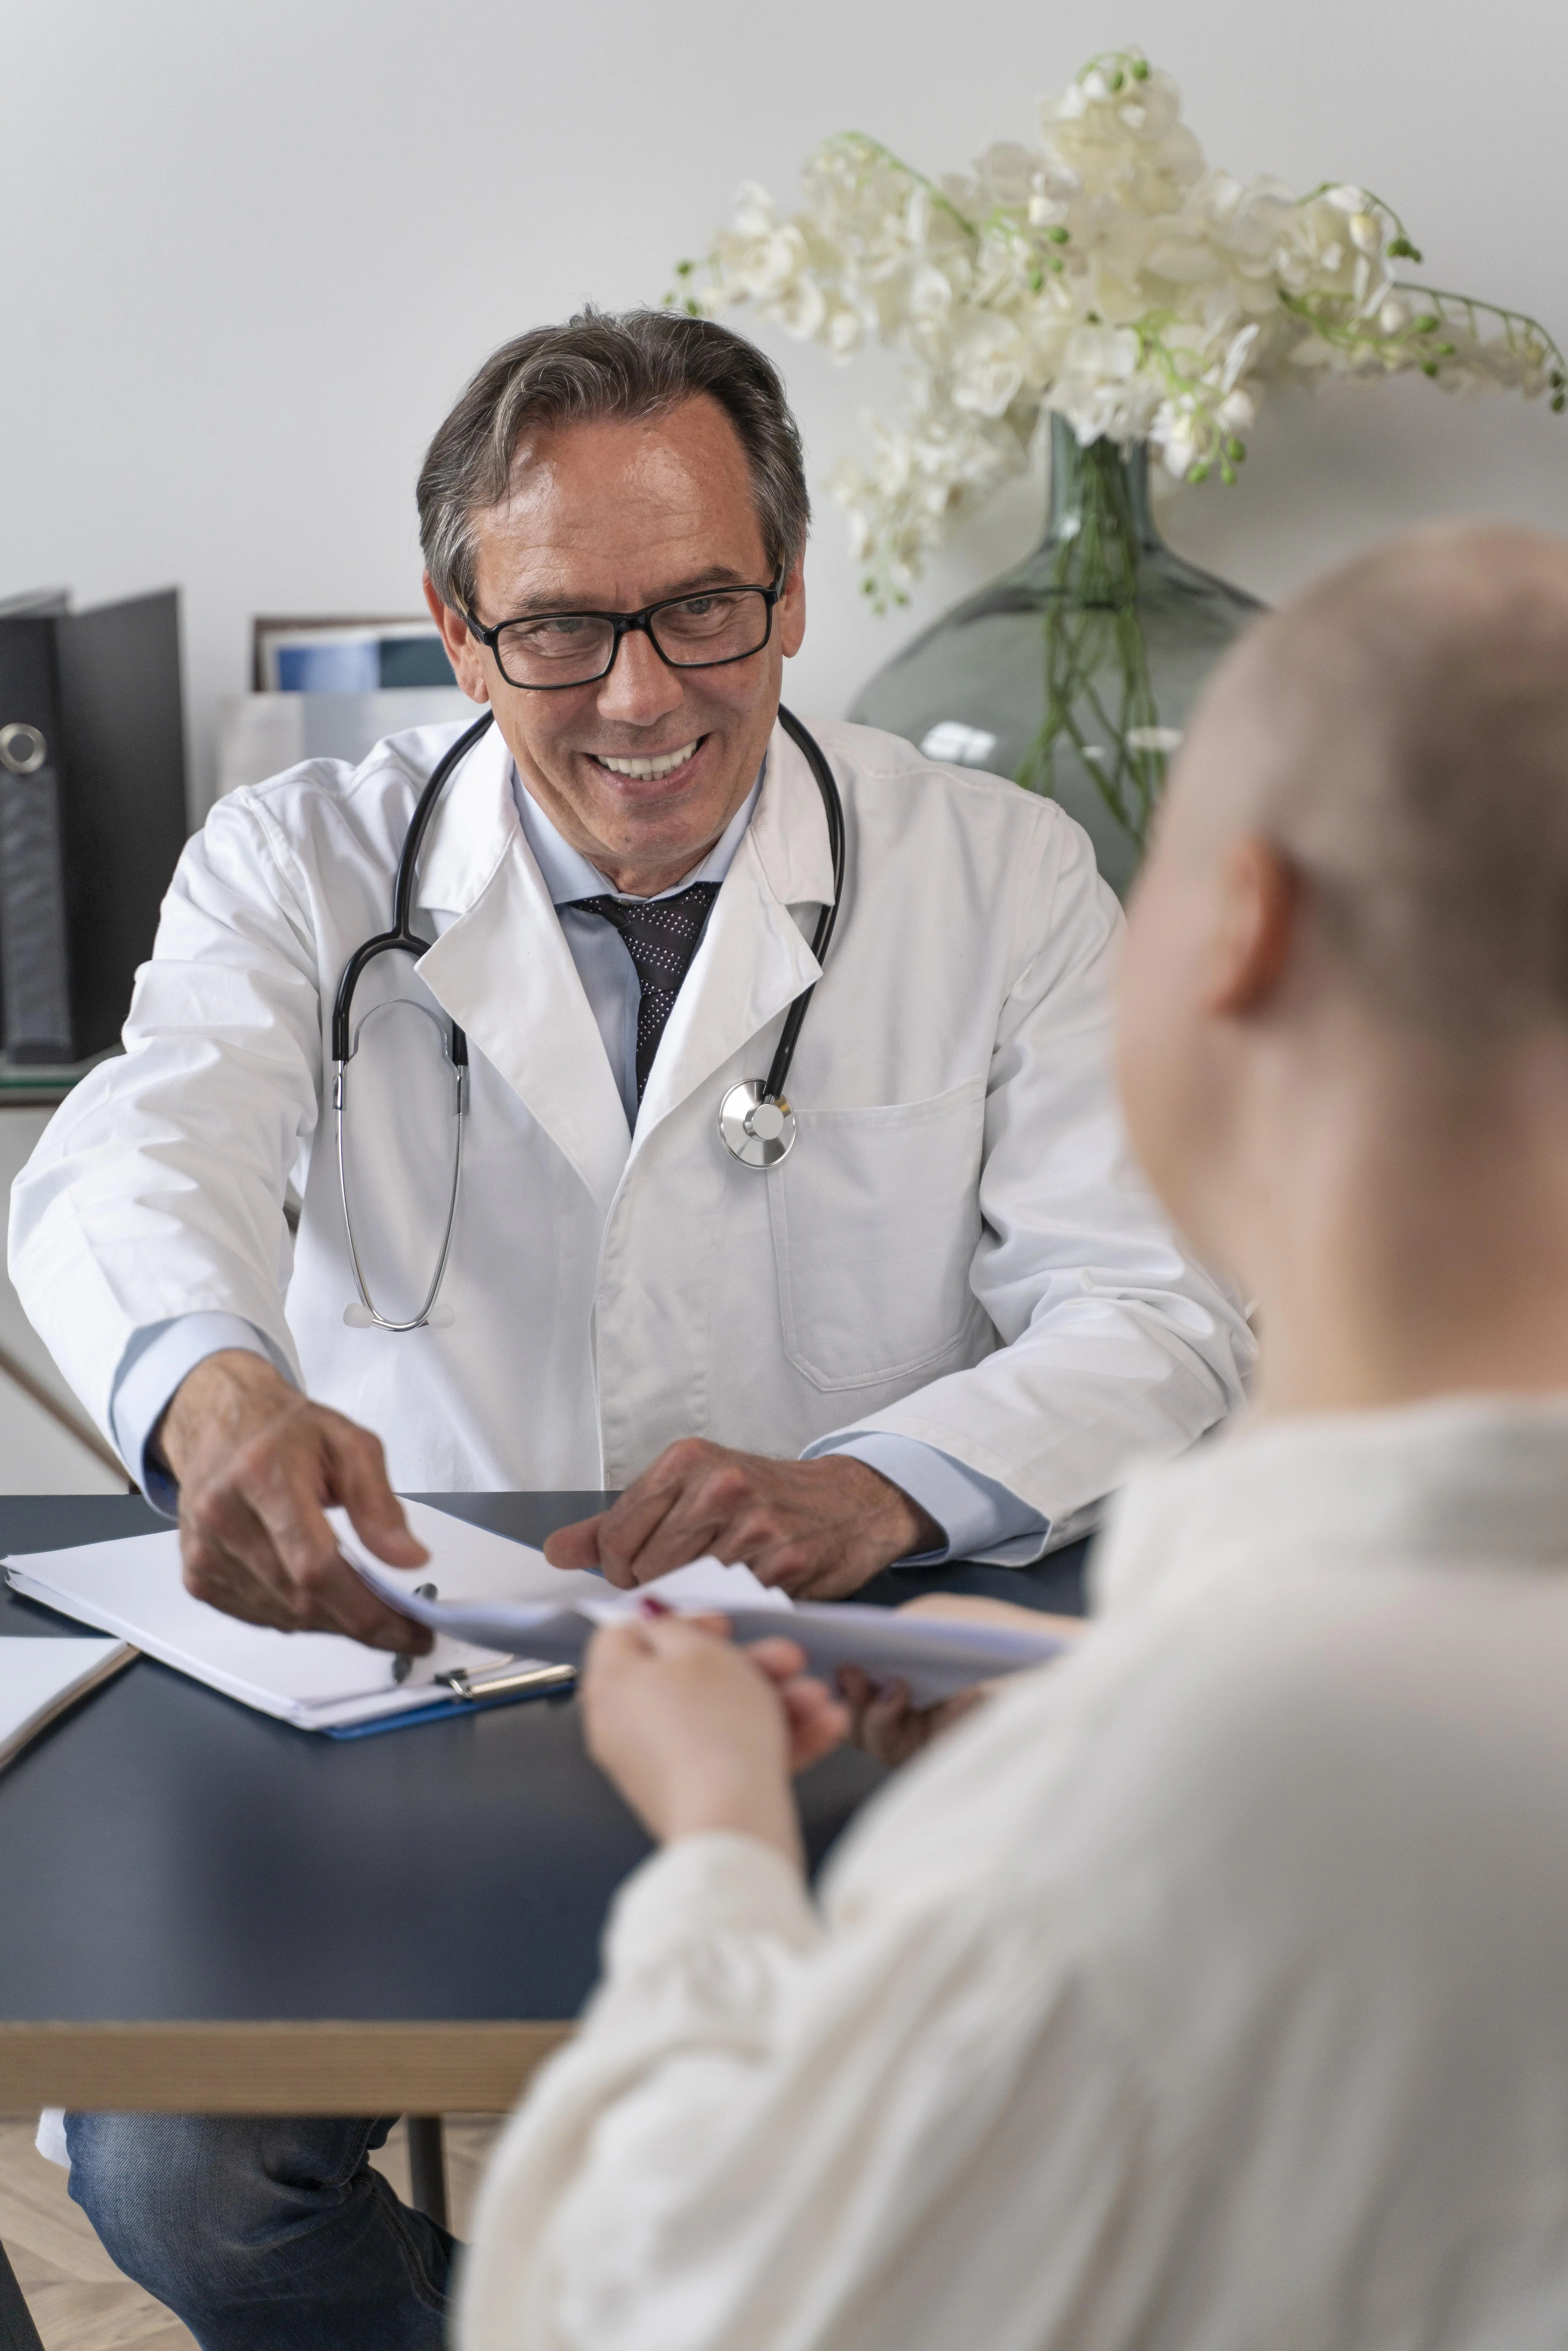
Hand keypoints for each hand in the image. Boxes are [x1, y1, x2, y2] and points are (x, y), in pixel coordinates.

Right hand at [157, 1350, 431, 1651]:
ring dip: (335, 1621)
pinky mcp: (199, 1576)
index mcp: (262, 1475)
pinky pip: (263, 1617)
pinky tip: (326, 1599)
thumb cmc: (285, 1432)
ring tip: (369, 1607)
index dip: (365, 1606)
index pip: (314, 1563)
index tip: (409, 1627)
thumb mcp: (350, 1443)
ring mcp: (206, 1552)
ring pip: (285, 1615)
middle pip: (301, 1597)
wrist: (221, 1427)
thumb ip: (379, 1504)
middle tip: (405, 1628)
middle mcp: (223, 1516)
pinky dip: (303, 1617)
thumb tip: (407, 1559)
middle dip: (362, 1621)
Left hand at [545, 1442, 943, 1599]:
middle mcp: (719, 1486)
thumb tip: (556, 1551)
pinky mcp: (784, 1563)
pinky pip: (731, 1605)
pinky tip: (749, 1587)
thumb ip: (618, 1523)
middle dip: (655, 1587)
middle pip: (644, 1569)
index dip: (617, 1567)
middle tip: (685, 1576)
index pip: (614, 1536)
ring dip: (695, 1599)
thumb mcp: (688, 1490)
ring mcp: (754, 1525)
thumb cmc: (765, 1497)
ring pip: (685, 1591)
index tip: (635, 1569)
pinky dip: (733, 1607)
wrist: (849, 1502)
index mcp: (687, 1461)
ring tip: (717, 1580)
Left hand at [581, 1613, 849, 1862]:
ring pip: (720, 1718)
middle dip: (751, 1665)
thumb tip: (650, 1616)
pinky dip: (776, 1741)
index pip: (628, 1637)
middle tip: (790, 1658)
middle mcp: (626, 1728)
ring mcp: (659, 1766)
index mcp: (612, 1686)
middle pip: (687, 1680)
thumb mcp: (700, 1653)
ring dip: (776, 1702)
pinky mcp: (694, 1797)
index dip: (679, 1623)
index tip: (724, 1627)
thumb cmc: (714, 1731)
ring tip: (819, 1700)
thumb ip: (673, 1626)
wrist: (733, 1827)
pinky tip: (825, 1728)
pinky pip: (732, 1756)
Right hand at [841, 1595, 1086, 1767]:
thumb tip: (853, 1655)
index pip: (862, 1675)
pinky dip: (885, 1723)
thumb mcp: (939, 1617)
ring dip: (863, 1710)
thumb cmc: (1004, 1636)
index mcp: (912, 1665)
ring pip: (867, 1735)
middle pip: (855, 1710)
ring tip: (879, 1683)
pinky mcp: (937, 1752)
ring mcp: (924, 1730)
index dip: (839, 1668)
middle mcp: (913, 1700)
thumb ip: (895, 1629)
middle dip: (844, 1693)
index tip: (823, 1650)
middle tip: (847, 1671)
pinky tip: (899, 1695)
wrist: (1056, 1668)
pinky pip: (891, 1749)